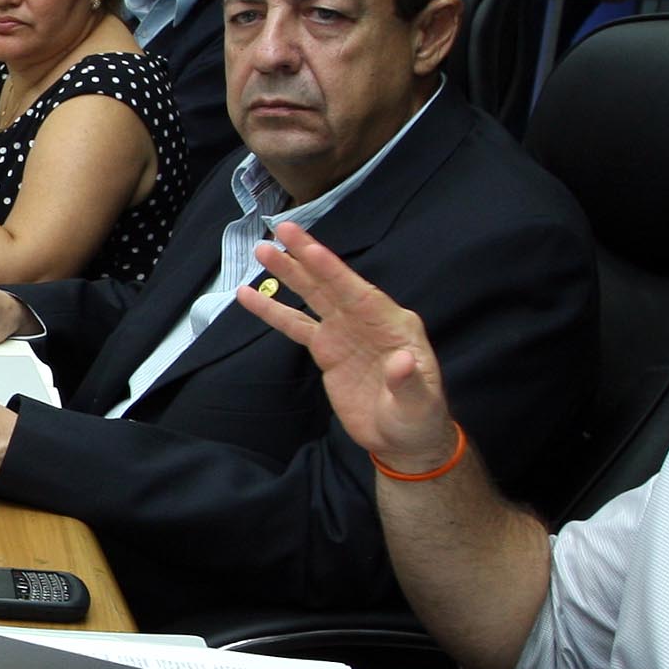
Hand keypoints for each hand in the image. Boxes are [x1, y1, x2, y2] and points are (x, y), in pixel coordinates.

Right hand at [234, 221, 456, 471]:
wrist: (404, 439)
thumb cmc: (418, 420)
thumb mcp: (418, 405)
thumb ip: (408, 383)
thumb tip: (399, 362)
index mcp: (393, 326)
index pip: (359, 293)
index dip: (335, 271)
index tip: (312, 250)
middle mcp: (367, 321)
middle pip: (332, 284)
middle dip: (307, 258)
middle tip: (282, 229)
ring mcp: (345, 332)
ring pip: (313, 297)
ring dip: (288, 274)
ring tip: (262, 251)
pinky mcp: (328, 350)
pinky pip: (296, 326)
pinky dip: (273, 312)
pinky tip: (249, 296)